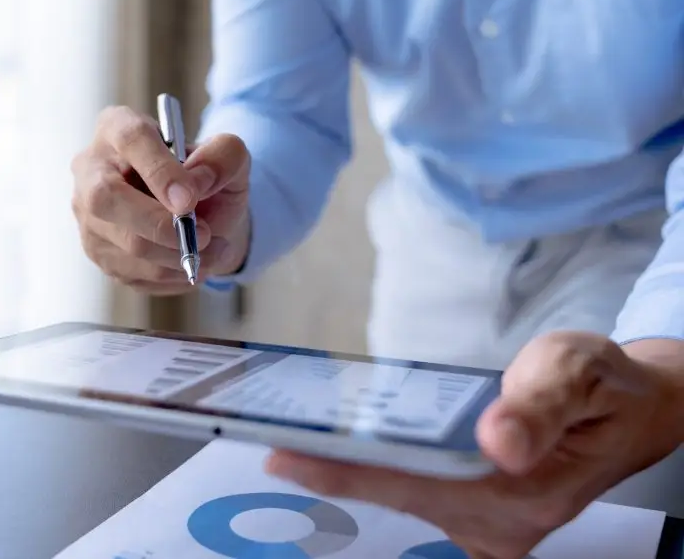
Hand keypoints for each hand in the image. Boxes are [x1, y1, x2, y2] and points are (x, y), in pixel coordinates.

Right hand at [71, 105, 250, 293]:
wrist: (198, 215)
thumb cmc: (206, 178)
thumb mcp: (228, 157)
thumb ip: (223, 157)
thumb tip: (197, 183)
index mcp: (118, 127)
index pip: (129, 139)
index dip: (159, 170)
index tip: (190, 199)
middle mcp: (91, 168)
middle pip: (105, 198)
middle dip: (159, 224)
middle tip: (203, 234)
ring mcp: (87, 213)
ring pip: (127, 243)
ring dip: (178, 255)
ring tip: (213, 250)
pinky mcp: (96, 251)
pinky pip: (134, 272)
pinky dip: (172, 274)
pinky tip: (191, 263)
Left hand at [265, 331, 683, 558]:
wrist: (632, 410)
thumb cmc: (603, 386)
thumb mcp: (578, 369)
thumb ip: (540, 400)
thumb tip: (498, 439)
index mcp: (521, 495)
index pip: (413, 483)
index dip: (343, 470)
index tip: (281, 454)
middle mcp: (499, 526)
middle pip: (397, 495)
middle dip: (332, 468)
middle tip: (266, 435)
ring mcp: (488, 528)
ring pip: (400, 498)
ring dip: (347, 471)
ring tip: (291, 435)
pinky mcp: (477, 518)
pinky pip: (412, 494)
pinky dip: (375, 470)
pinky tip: (342, 446)